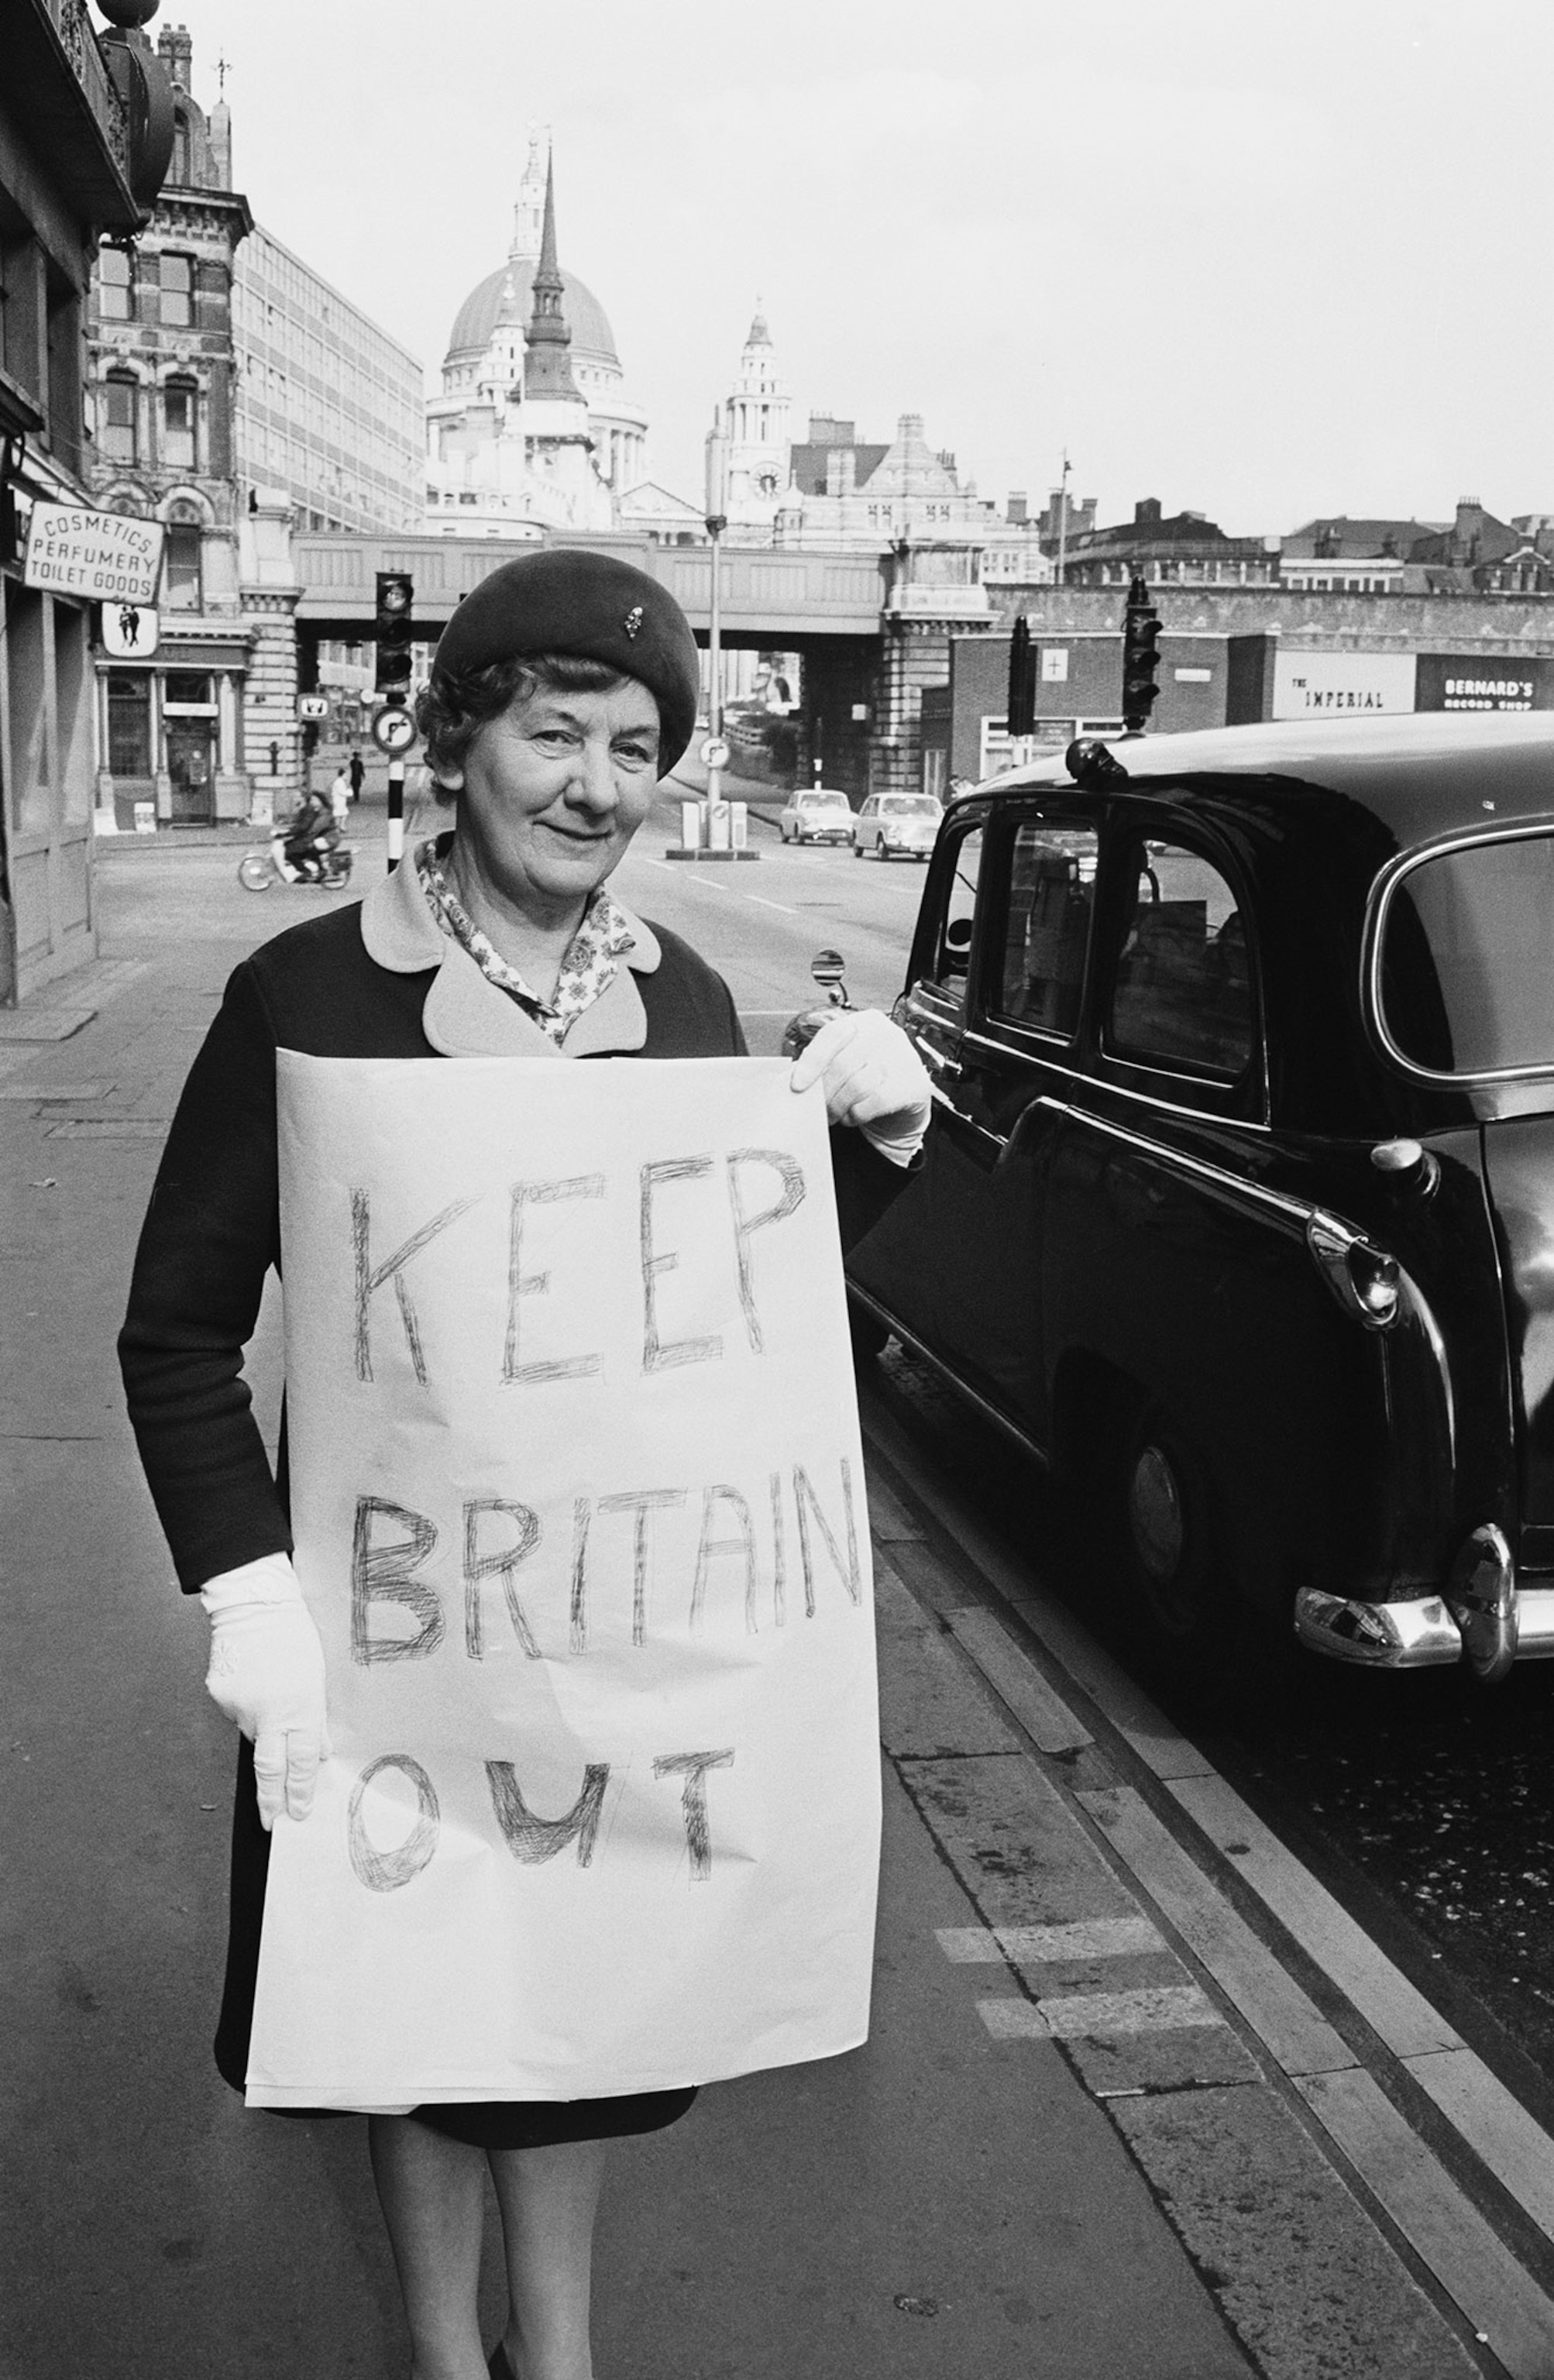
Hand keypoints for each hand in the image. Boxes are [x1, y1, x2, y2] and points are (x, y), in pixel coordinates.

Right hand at [201, 1556, 329, 1829]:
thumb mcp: (316, 1677)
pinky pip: (235, 1712)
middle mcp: (269, 1712)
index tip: (298, 1815)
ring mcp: (240, 1706)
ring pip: (252, 1733)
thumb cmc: (293, 1636)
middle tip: (272, 1823)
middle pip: (270, 1769)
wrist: (254, 1605)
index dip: (300, 1792)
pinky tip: (253, 1683)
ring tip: (270, 1698)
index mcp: (300, 1707)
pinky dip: (246, 1706)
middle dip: (272, 1800)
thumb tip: (318, 1753)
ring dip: (262, 1728)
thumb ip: (315, 1719)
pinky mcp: (219, 1697)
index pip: (301, 1762)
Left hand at [789, 1008, 931, 1143]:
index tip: (797, 1085)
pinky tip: (853, 1116)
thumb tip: (795, 1079)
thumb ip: (826, 1063)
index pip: (833, 1034)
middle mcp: (888, 1034)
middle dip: (824, 1093)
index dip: (812, 1061)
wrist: (904, 1101)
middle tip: (817, 1108)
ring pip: (857, 1085)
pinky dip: (857, 1114)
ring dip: (839, 1106)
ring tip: (834, 1114)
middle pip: (843, 1064)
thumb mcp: (848, 1062)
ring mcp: (905, 1057)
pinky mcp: (915, 1083)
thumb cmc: (869, 1079)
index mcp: (866, 1022)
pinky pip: (875, 1102)